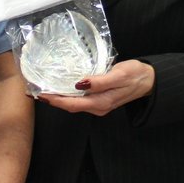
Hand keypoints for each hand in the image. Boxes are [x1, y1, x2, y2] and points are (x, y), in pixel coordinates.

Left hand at [36, 60, 154, 116]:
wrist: (149, 80)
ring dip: (58, 98)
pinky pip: (80, 100)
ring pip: (74, 104)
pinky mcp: (100, 100)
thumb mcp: (119, 75)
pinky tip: (61, 88)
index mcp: (101, 102)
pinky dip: (68, 95)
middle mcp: (98, 107)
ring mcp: (99, 105)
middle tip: (34, 91)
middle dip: (52, 100)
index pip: (72, 104)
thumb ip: (100, 81)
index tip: (40, 94)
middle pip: (70, 106)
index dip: (55, 100)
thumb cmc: (135, 75)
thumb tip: (80, 84)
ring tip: (44, 89)